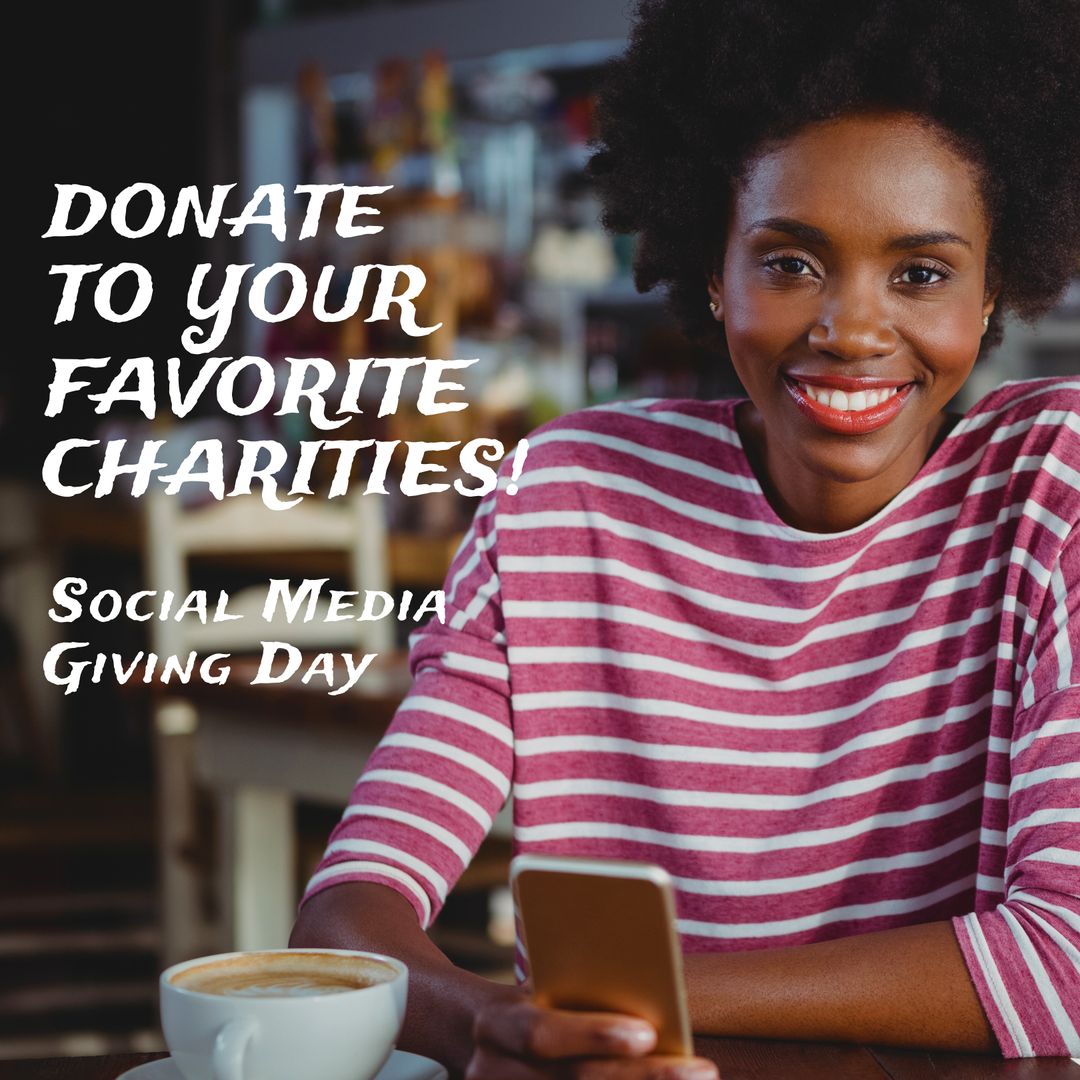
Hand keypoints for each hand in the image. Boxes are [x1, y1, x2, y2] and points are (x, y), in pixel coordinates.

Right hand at [467, 1000, 719, 1078]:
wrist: (479, 1038)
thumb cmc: (533, 1005)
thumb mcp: (542, 993)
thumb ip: (580, 1001)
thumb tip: (656, 1009)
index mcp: (497, 1024)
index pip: (541, 1033)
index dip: (592, 1035)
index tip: (647, 1032)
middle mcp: (492, 1073)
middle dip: (641, 1079)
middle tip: (701, 1071)